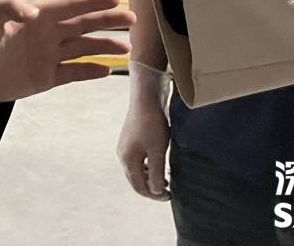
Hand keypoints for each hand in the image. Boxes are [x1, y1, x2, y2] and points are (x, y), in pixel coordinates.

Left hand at [0, 0, 134, 102]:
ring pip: (84, 48)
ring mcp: (50, 55)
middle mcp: (49, 33)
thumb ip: (9, 6)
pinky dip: (90, 71)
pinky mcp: (47, 77)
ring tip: (126, 47)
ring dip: (105, 46)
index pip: (70, 6)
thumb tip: (33, 11)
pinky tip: (107, 70)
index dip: (92, 1)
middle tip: (132, 17)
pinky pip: (73, 73)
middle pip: (84, 25)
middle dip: (108, 20)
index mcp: (39, 15)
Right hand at [118, 60, 171, 200]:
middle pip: (136, 179)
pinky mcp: (131, 138)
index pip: (139, 186)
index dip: (154, 195)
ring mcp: (126, 145)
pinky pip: (139, 158)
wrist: (146, 97)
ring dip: (150, 176)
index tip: (170, 196)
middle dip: (151, 187)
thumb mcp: (157, 152)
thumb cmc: (152, 124)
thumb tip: (156, 192)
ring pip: (137, 169)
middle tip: (169, 190)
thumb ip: (156, 174)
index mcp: (127, 160)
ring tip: (166, 178)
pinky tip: (159, 162)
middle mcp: (123, 154)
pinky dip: (148, 165)